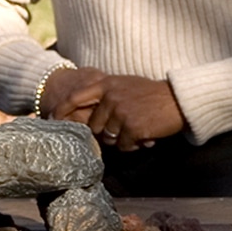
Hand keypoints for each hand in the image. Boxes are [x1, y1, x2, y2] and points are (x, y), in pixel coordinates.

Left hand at [39, 65, 186, 149]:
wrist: (178, 100)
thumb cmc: (152, 94)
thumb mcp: (125, 85)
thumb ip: (105, 94)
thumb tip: (86, 112)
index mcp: (106, 85)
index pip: (75, 98)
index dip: (62, 111)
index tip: (52, 120)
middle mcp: (110, 97)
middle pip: (95, 127)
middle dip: (108, 133)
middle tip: (127, 127)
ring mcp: (121, 112)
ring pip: (110, 139)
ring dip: (123, 139)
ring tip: (139, 129)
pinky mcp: (132, 127)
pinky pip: (124, 145)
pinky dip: (134, 144)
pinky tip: (145, 135)